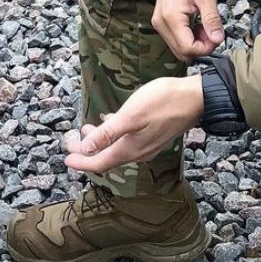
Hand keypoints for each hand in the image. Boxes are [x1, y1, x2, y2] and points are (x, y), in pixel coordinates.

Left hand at [64, 76, 203, 173]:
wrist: (195, 98)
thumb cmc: (162, 102)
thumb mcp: (130, 115)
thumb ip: (107, 133)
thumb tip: (85, 150)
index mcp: (130, 150)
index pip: (99, 163)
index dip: (80, 161)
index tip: (65, 157)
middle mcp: (138, 153)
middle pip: (106, 158)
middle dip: (86, 151)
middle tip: (71, 140)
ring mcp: (147, 146)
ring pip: (117, 150)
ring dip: (100, 142)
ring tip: (87, 128)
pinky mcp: (153, 136)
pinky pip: (127, 142)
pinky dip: (114, 136)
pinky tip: (111, 121)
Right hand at [152, 0, 224, 60]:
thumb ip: (212, 19)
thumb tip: (217, 39)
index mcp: (171, 17)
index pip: (188, 48)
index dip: (206, 48)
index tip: (217, 37)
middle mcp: (161, 23)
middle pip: (181, 51)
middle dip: (201, 47)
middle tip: (213, 33)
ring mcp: (159, 22)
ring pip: (178, 47)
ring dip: (195, 43)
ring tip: (206, 27)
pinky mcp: (161, 21)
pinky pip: (175, 38)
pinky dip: (188, 37)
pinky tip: (197, 25)